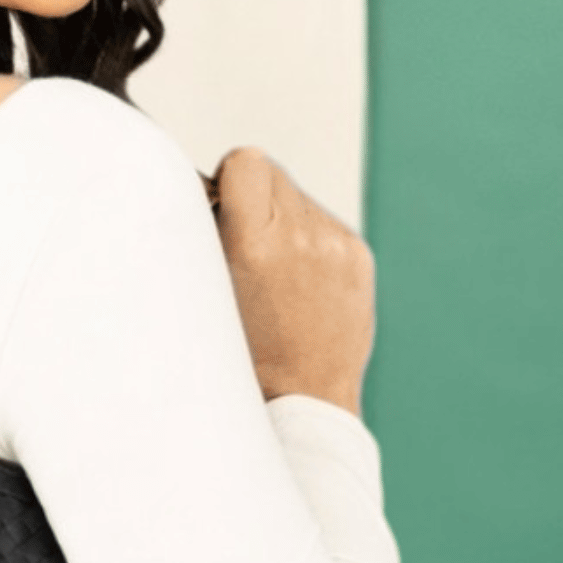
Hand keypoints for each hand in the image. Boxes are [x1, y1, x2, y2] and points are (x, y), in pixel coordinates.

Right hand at [199, 148, 374, 416]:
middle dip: (254, 200)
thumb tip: (203, 188)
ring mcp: (337, 248)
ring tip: (274, 274)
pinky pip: (326, 225)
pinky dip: (310, 243)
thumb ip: (204, 233)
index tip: (223, 210)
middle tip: (245, 246)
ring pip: (300, 199)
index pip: (246, 161)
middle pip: (273, 173)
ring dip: (283, 221)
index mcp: (255, 245)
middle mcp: (302, 239)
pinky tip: (301, 284)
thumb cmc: (241, 353)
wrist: (302, 400)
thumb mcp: (205, 291)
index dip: (229, 181)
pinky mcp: (359, 258)